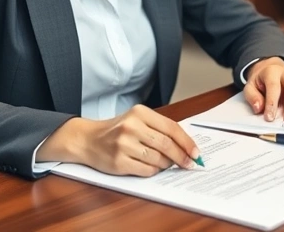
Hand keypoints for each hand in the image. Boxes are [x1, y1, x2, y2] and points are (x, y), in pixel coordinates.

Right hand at [38, 105, 201, 176]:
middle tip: (189, 164)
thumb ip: (158, 128)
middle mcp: (131, 126)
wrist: (87, 139)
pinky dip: (153, 171)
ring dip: (167, 165)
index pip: (171, 127)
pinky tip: (150, 166)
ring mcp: (124, 145)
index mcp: (139, 112)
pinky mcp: (119, 162)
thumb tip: (186, 145)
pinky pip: (146, 170)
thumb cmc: (116, 131)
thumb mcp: (136, 120)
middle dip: (182, 157)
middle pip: (167, 145)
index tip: (196, 152)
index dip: (187, 142)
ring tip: (165, 163)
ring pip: (158, 159)